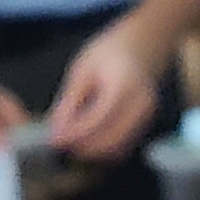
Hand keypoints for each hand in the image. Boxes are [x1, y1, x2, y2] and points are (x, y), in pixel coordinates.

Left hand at [44, 15, 163, 160]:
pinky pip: (122, 146)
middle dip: (83, 147)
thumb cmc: (109, 53)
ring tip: (71, 142)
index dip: (75, 133)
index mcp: (123, 86)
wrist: (140, 48)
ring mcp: (145, 118)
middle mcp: (139, 105)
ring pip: (117, 148)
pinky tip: (87, 141)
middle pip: (110, 140)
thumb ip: (70, 101)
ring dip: (92, 151)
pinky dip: (103, 149)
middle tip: (60, 143)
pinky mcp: (144, 126)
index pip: (97, 119)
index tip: (54, 138)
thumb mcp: (82, 70)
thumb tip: (56, 129)